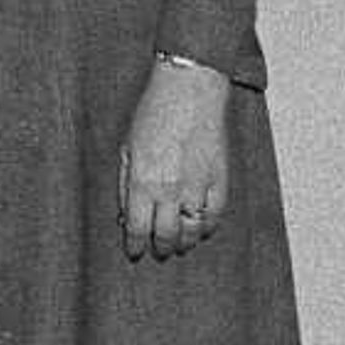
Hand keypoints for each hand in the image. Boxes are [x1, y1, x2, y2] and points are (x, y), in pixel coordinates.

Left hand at [116, 54, 232, 261]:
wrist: (189, 91)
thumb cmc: (152, 116)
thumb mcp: (126, 151)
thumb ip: (125, 186)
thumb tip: (126, 216)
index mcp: (141, 182)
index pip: (137, 229)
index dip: (135, 245)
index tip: (135, 252)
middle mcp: (169, 189)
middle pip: (166, 235)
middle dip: (160, 248)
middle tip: (158, 252)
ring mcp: (197, 185)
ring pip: (193, 230)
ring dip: (185, 242)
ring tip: (179, 245)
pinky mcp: (220, 179)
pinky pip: (215, 214)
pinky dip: (209, 226)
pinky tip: (202, 229)